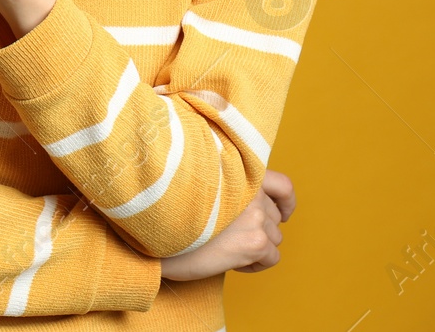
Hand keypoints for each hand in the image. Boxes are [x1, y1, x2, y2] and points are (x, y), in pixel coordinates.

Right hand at [159, 170, 295, 280]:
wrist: (150, 229)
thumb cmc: (164, 208)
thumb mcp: (195, 183)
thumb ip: (225, 185)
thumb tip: (248, 206)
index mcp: (236, 171)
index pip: (282, 185)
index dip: (284, 203)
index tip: (281, 214)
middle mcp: (251, 188)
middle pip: (275, 217)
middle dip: (258, 229)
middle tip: (228, 237)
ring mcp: (256, 214)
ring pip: (275, 238)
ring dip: (255, 246)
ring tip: (225, 249)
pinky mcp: (255, 241)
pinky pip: (272, 258)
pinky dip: (255, 265)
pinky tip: (231, 262)